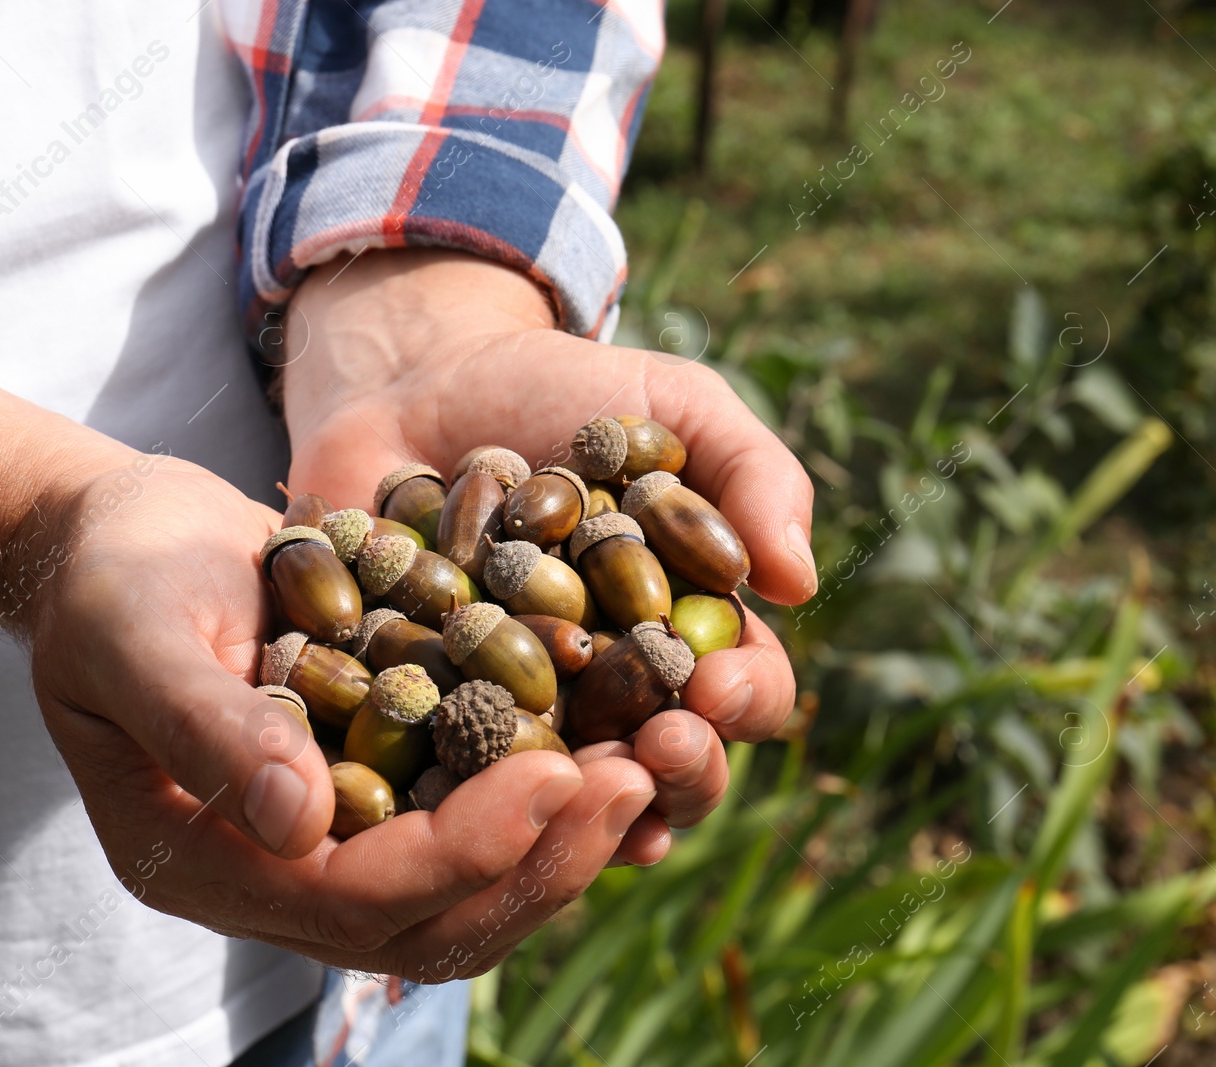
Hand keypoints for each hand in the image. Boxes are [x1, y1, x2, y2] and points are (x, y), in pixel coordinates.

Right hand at [22, 453, 659, 978]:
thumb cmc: (113, 576)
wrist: (128, 540)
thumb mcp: (136, 631)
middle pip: (433, 921)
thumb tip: (296, 820)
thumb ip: (203, 722)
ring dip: (565, 836)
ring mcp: (333, 838)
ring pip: (470, 887)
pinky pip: (475, 817)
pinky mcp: (379, 786)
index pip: (353, 899)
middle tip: (638, 778)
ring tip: (652, 759)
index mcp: (206, 861)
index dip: (461, 852)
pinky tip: (620, 735)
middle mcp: (279, 873)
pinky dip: (549, 793)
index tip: (556, 773)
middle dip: (542, 860)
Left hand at [283, 250, 817, 860]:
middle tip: (664, 742)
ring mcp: (522, 718)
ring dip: (584, 805)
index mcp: (688, 634)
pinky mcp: (428, 721)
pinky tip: (465, 806)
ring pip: (567, 797)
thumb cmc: (562, 392)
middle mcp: (614, 696)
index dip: (745, 698)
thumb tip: (798, 581)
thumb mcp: (671, 404)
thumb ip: (749, 474)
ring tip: (580, 782)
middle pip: (666, 767)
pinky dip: (460, 797)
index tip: (721, 681)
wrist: (416, 381)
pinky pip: (450, 780)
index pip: (744, 691)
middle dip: (678, 768)